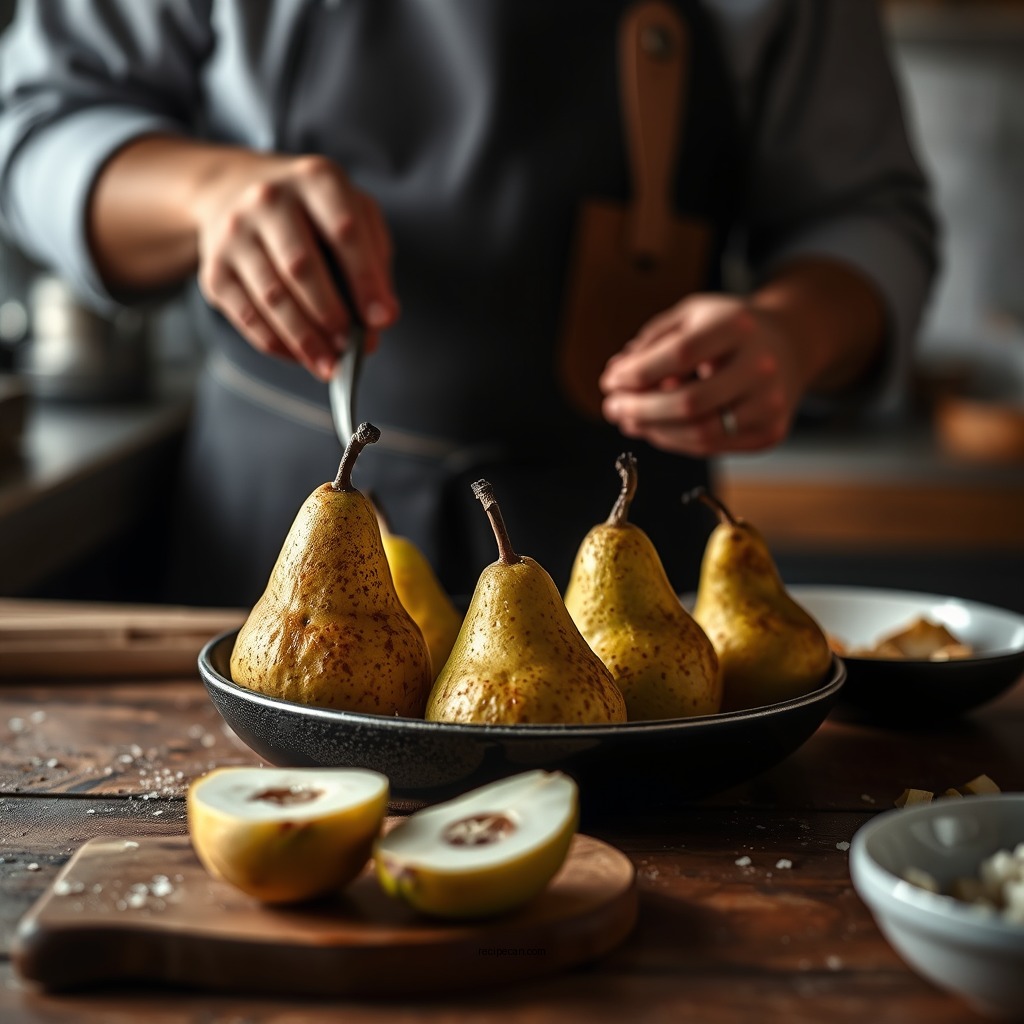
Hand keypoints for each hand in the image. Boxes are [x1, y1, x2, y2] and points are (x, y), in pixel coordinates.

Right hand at [191, 152, 396, 379]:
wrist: (236, 189)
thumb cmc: (313, 211)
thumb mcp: (355, 212)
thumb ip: (375, 259)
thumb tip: (381, 317)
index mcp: (315, 179)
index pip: (344, 233)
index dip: (365, 280)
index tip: (383, 319)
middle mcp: (269, 199)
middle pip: (301, 268)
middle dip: (332, 316)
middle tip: (354, 349)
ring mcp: (235, 233)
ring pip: (271, 297)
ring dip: (305, 340)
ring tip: (331, 364)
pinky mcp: (214, 268)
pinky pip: (246, 315)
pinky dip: (277, 344)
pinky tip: (301, 357)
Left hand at [599, 293, 804, 455]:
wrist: (790, 344)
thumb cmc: (730, 329)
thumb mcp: (692, 315)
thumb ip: (653, 342)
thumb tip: (617, 376)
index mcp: (739, 327)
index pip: (681, 354)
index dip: (639, 372)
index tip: (611, 380)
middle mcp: (761, 366)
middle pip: (690, 402)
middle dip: (641, 410)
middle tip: (612, 408)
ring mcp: (769, 404)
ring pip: (700, 433)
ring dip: (654, 431)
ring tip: (629, 421)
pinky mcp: (769, 432)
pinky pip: (712, 447)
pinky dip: (675, 441)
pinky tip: (655, 429)